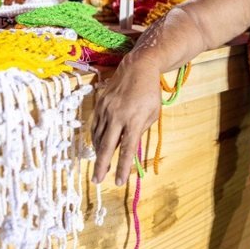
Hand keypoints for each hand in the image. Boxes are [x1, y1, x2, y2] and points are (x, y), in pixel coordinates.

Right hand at [91, 55, 160, 185]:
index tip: (118, 182)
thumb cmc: (149, 92)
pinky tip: (98, 145)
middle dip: (102, 165)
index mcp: (135, 120)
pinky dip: (96, 137)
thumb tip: (127, 144)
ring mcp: (106, 109)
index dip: (123, 167)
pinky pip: (96, 125)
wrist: (138, 66)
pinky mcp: (100, 103)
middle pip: (107, 146)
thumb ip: (141, 129)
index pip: (128, 149)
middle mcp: (118, 116)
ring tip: (100, 164)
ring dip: (98, 152)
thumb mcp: (153, 113)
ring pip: (98, 136)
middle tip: (97, 180)